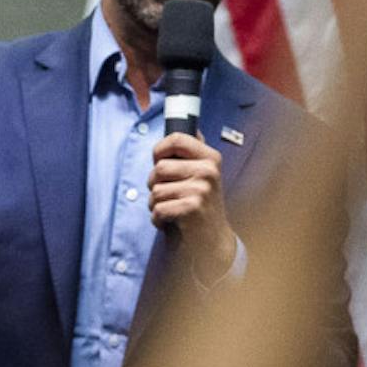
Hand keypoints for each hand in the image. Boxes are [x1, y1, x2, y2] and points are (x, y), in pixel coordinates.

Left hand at [148, 133, 235, 281]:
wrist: (211, 242)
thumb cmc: (200, 206)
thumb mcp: (202, 175)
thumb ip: (193, 153)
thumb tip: (189, 124)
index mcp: (211, 158)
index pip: (176, 138)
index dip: (159, 150)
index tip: (158, 161)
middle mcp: (209, 171)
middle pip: (159, 168)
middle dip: (154, 184)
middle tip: (167, 196)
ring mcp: (202, 190)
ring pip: (156, 190)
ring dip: (155, 204)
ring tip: (170, 210)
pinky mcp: (192, 208)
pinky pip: (158, 208)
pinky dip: (157, 219)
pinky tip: (170, 221)